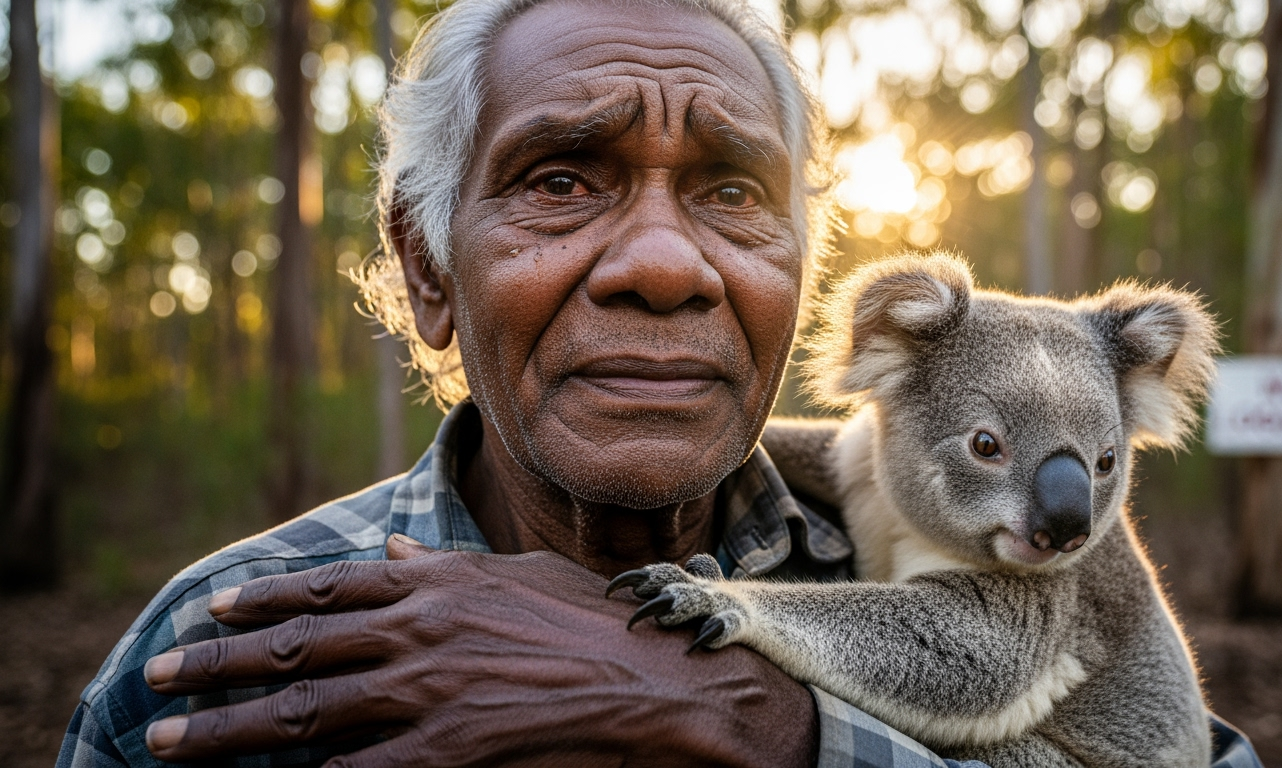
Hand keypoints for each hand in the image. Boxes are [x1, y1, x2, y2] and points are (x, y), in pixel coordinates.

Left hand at [142, 535, 817, 766]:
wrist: (654, 683)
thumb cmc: (597, 625)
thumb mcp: (521, 577)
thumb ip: (448, 567)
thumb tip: (395, 556)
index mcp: (435, 585)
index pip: (327, 589)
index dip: (262, 600)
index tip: (212, 608)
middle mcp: (416, 634)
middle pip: (293, 649)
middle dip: (216, 666)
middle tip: (158, 679)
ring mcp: (423, 696)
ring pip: (301, 712)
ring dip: (226, 729)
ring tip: (169, 743)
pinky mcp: (441, 755)